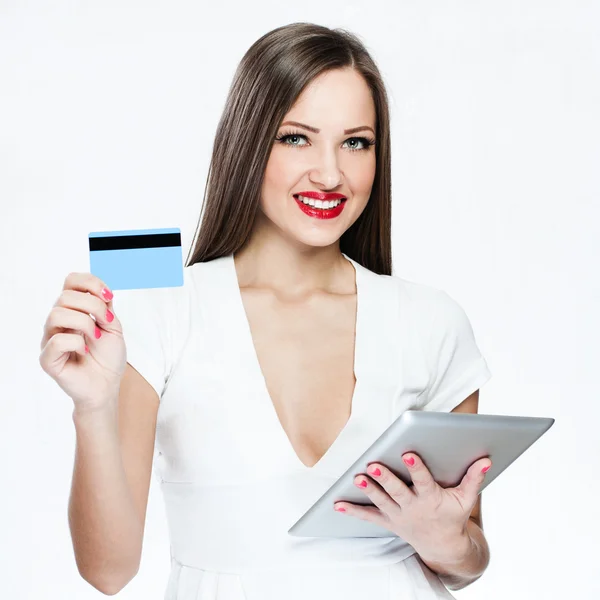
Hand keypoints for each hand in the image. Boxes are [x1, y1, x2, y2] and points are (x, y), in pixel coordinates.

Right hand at [39, 272, 126, 412]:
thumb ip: (105, 306)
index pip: (71, 281)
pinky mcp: (48, 358)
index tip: (109, 297)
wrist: (108, 385)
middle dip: (93, 306)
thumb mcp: (114, 326)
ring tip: (96, 337)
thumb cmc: (108, 357)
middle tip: (106, 323)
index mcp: (73, 310)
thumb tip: (99, 290)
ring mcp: (50, 339)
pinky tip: (84, 351)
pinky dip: (76, 343)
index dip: (90, 283)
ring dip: (84, 323)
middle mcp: (58, 322)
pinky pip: (56, 341)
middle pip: (65, 296)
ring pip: (57, 314)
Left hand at [334, 453, 490, 563]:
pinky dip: (353, 511)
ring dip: (368, 490)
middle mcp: (413, 507)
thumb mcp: (466, 499)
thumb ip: (474, 478)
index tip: (407, 453)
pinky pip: (369, 516)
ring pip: (381, 501)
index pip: (422, 480)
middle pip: (397, 491)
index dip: (415, 467)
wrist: (444, 547)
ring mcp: (399, 515)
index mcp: (432, 499)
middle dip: (385, 479)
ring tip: (356, 478)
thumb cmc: (454, 516)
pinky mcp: (389, 521)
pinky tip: (337, 504)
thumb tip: (486, 459)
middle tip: (373, 465)